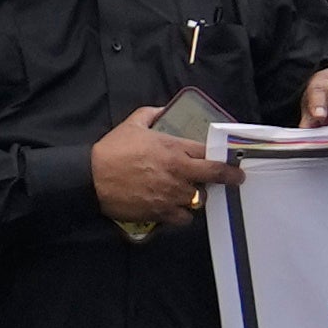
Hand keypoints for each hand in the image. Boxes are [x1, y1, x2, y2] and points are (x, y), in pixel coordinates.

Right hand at [89, 104, 231, 226]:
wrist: (91, 178)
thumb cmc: (112, 150)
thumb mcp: (132, 124)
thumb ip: (152, 114)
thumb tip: (164, 109)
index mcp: (174, 148)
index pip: (208, 152)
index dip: (221, 156)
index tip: (230, 159)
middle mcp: (178, 171)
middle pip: (215, 175)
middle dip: (230, 177)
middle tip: (236, 179)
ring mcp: (172, 194)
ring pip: (200, 199)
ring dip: (198, 196)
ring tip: (192, 193)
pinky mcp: (162, 212)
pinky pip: (185, 218)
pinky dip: (184, 215)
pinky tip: (179, 209)